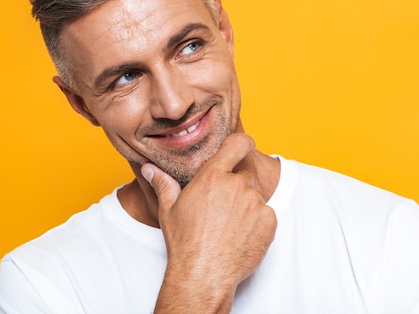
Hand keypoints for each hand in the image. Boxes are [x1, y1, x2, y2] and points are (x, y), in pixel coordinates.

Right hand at [141, 133, 276, 312]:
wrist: (204, 274)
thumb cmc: (185, 242)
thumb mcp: (169, 210)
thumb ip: (163, 184)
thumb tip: (149, 169)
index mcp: (213, 176)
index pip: (237, 144)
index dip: (243, 143)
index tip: (245, 147)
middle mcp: (236, 185)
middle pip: (244, 178)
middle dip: (237, 190)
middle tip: (222, 211)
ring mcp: (255, 203)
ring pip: (256, 197)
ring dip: (247, 208)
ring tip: (230, 228)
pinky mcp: (269, 221)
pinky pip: (267, 215)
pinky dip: (258, 224)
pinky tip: (241, 237)